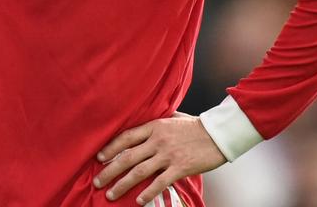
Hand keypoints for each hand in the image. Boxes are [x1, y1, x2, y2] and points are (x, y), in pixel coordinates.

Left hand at [94, 112, 225, 204]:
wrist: (219, 133)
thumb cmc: (196, 126)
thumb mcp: (173, 118)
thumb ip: (157, 122)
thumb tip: (143, 125)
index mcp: (154, 126)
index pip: (126, 137)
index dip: (110, 148)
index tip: (98, 158)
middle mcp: (158, 140)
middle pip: (127, 157)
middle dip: (109, 171)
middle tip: (97, 182)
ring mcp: (168, 154)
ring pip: (139, 171)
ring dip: (122, 184)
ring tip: (111, 194)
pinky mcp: (180, 167)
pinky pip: (160, 182)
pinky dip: (148, 192)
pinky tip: (138, 201)